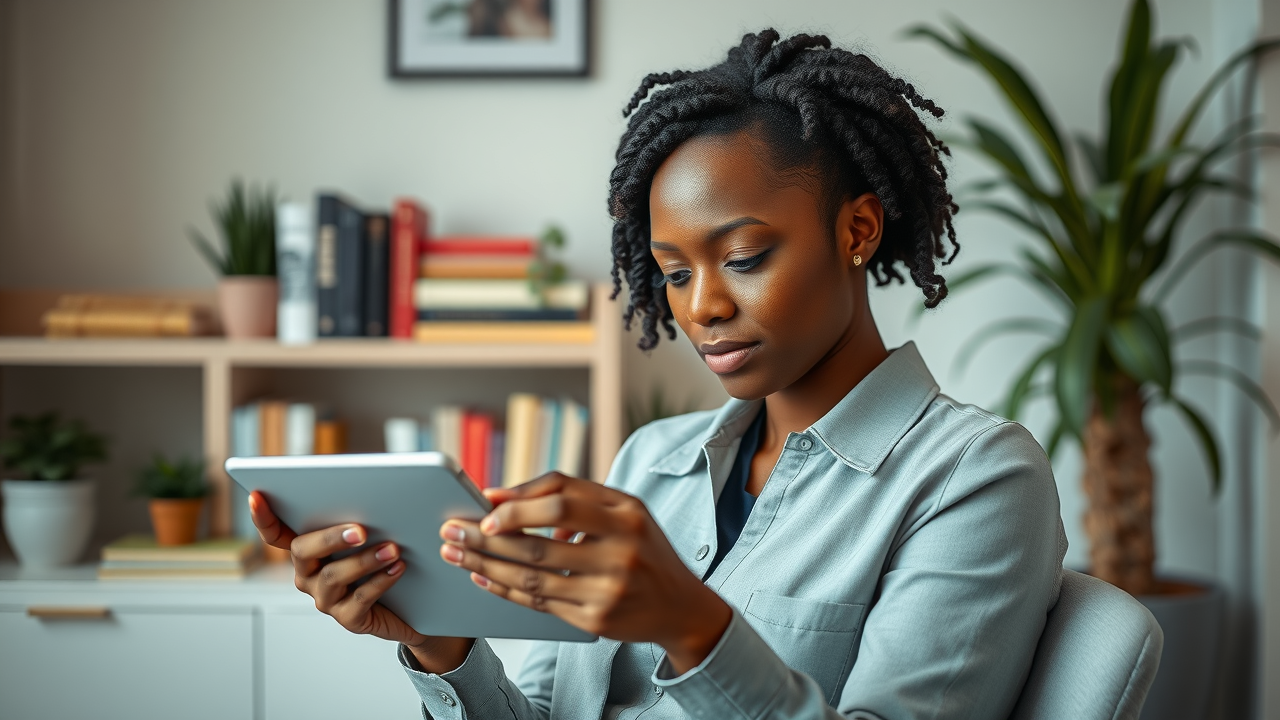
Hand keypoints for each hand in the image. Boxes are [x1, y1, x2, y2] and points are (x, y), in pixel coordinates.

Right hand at [249, 491, 472, 672]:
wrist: (415, 604)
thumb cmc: (387, 558)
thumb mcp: (374, 533)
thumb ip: (361, 515)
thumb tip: (372, 494)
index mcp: (308, 550)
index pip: (276, 534)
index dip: (263, 518)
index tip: (257, 496)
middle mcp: (308, 574)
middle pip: (302, 551)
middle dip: (329, 538)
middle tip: (360, 530)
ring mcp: (326, 599)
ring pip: (333, 576)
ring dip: (364, 560)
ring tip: (392, 548)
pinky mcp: (349, 618)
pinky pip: (360, 599)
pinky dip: (380, 580)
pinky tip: (397, 566)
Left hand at [439, 474, 731, 673]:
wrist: (681, 605)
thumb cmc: (642, 546)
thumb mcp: (622, 509)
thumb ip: (567, 493)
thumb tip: (498, 494)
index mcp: (628, 514)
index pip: (562, 501)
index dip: (518, 505)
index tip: (485, 509)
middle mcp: (621, 552)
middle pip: (539, 543)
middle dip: (486, 538)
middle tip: (452, 530)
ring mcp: (608, 590)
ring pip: (532, 577)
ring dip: (486, 565)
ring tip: (456, 554)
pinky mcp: (596, 620)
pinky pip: (539, 603)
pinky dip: (504, 589)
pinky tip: (482, 577)